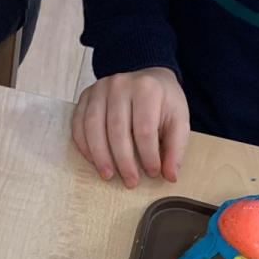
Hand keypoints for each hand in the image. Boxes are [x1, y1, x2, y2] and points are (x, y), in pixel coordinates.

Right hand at [72, 68, 189, 187]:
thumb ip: (176, 148)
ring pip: (94, 127)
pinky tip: (94, 161)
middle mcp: (120, 85)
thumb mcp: (179, 121)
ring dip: (100, 156)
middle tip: (130, 182)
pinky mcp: (86, 96)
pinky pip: (79, 123)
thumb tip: (170, 176)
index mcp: (147, 89)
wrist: (148, 77)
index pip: (144, 129)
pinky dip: (84, 145)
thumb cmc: (163, 102)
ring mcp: (100, 89)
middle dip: (123, 161)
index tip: (153, 173)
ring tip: (108, 175)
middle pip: (117, 130)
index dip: (148, 156)